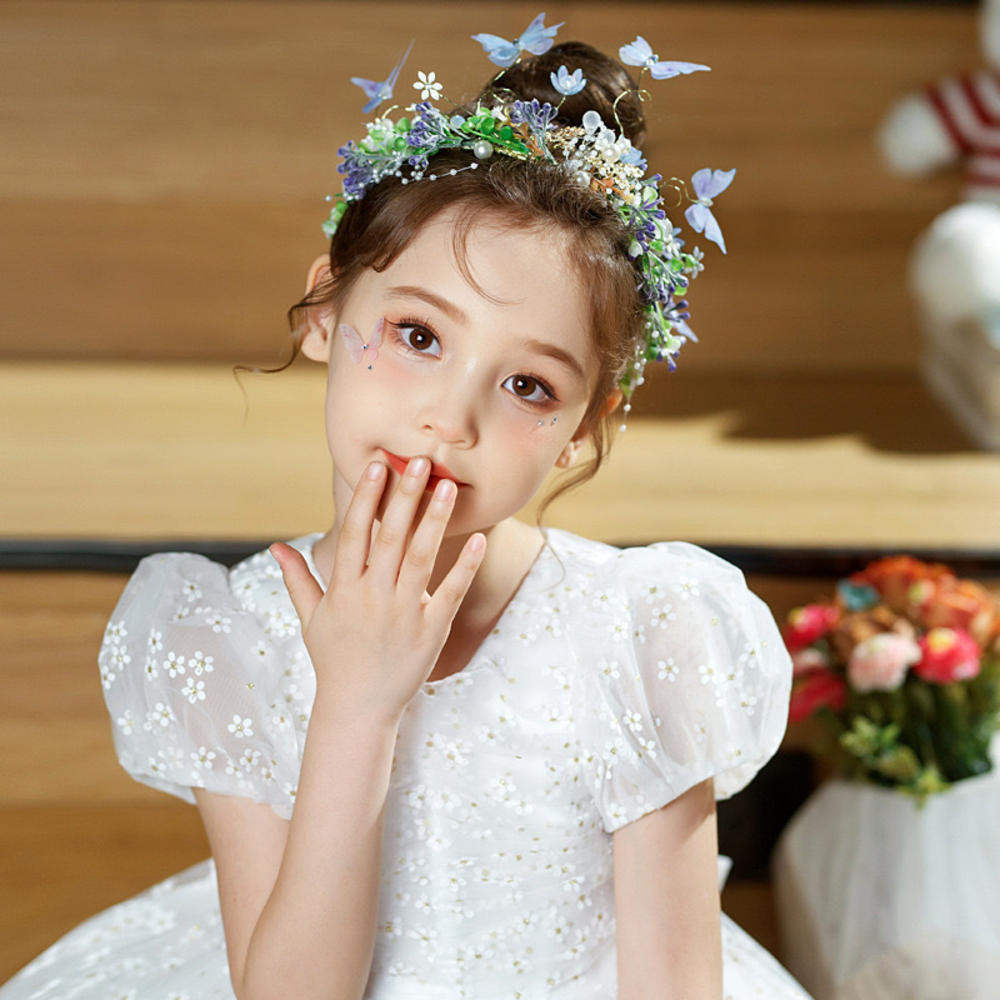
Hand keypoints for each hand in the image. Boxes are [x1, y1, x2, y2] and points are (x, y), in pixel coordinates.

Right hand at [270, 458, 485, 722]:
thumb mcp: (311, 619)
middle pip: (389, 539)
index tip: (377, 465)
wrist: (358, 709)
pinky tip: (479, 540)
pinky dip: (464, 567)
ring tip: (447, 487)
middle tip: (418, 460)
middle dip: (403, 498)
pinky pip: (450, 594)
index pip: (355, 534)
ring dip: (434, 521)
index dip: (366, 499)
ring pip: (420, 559)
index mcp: (344, 590)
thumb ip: (298, 579)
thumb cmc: (335, 660)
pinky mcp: (430, 633)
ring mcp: (403, 615)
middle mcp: (372, 598)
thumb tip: (276, 546)